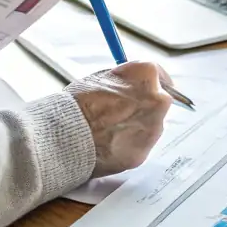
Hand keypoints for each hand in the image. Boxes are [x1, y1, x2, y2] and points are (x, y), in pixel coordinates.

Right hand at [65, 62, 173, 177]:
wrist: (68, 134)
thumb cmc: (79, 103)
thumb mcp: (100, 78)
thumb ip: (123, 80)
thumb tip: (130, 83)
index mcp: (145, 75)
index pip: (158, 73)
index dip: (149, 80)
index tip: (144, 85)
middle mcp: (157, 100)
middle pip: (159, 100)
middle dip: (146, 104)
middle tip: (125, 109)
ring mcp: (153, 128)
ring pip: (152, 124)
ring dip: (138, 124)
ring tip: (111, 128)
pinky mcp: (144, 152)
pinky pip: (140, 145)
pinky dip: (129, 144)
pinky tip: (110, 143)